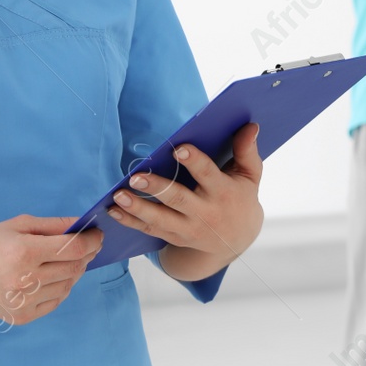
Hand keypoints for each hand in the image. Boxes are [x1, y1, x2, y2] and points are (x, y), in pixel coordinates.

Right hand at [0, 214, 103, 325]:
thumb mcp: (16, 226)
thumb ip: (52, 225)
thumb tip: (81, 225)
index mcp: (24, 252)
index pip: (73, 248)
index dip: (92, 240)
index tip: (97, 235)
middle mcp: (26, 280)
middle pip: (74, 268)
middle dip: (87, 254)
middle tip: (89, 246)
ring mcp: (24, 302)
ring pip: (68, 286)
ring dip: (75, 272)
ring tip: (70, 260)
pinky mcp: (22, 316)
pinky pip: (55, 302)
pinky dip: (62, 288)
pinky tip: (56, 277)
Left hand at [108, 123, 264, 279]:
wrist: (236, 240)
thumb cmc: (240, 197)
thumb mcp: (250, 176)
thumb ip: (247, 151)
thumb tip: (250, 125)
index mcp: (223, 192)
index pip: (208, 175)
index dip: (194, 162)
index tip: (180, 149)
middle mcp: (205, 212)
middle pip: (177, 199)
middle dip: (156, 188)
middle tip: (136, 177)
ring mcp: (188, 228)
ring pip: (160, 219)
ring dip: (137, 208)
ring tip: (119, 195)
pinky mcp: (175, 238)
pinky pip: (150, 230)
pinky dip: (131, 221)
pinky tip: (114, 210)